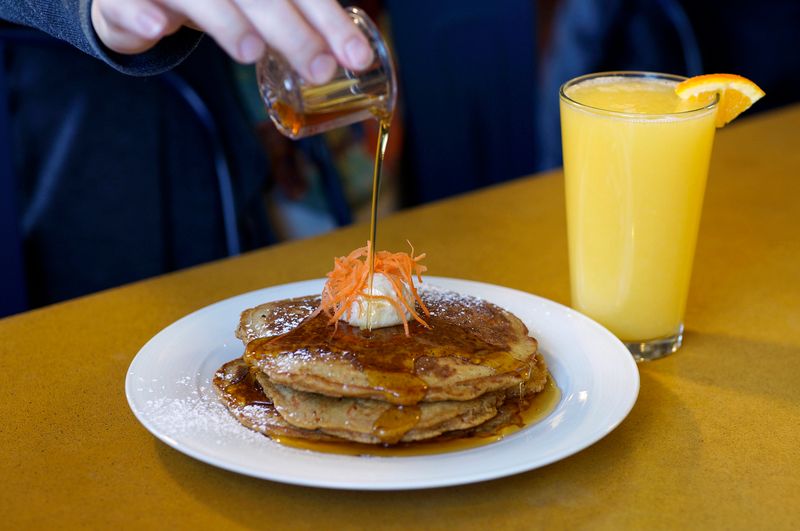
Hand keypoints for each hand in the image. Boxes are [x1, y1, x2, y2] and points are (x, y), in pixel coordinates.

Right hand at [90, 0, 374, 83]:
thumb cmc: (214, 2)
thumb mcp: (260, 6)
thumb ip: (300, 20)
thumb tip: (354, 54)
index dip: (329, 20)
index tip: (356, 58)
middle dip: (291, 30)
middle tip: (319, 69)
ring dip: (226, 20)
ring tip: (251, 52)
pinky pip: (129, 2)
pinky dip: (141, 15)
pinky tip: (158, 27)